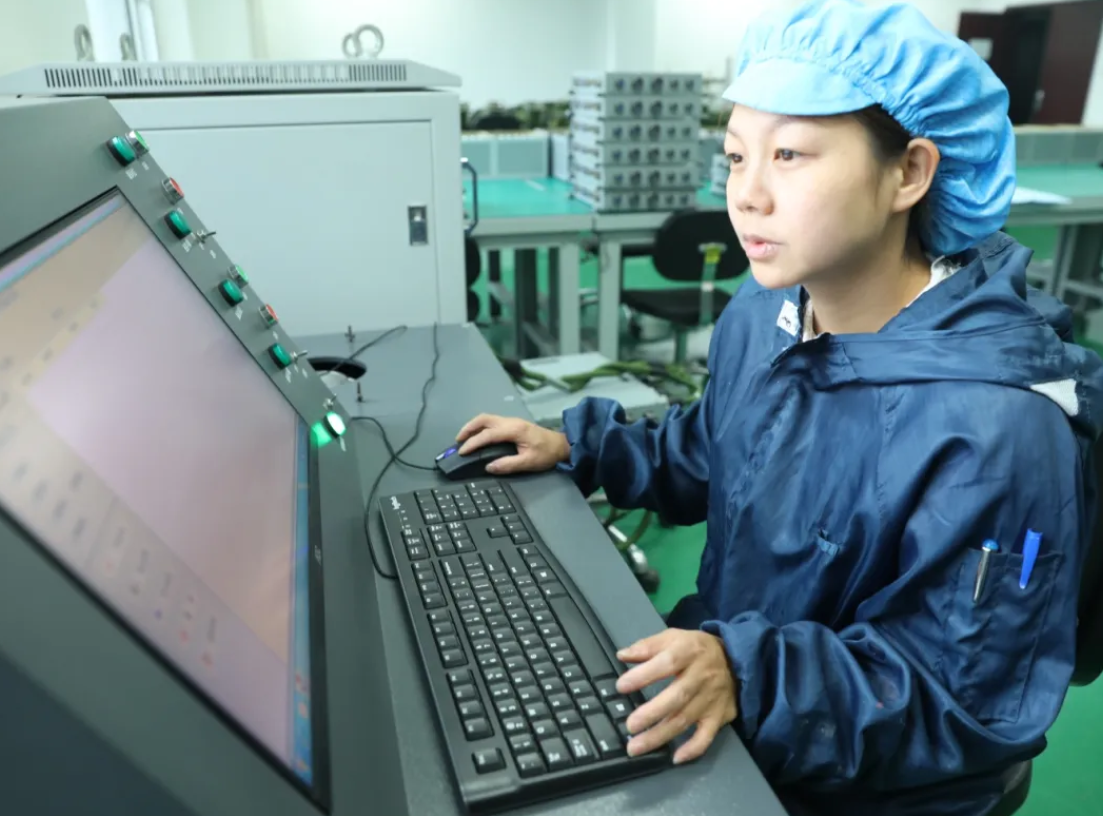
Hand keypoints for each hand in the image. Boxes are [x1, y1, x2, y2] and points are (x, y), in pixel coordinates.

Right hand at [455, 414, 569, 474]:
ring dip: (473, 426)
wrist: (561, 444)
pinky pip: (492, 421)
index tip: (462, 452)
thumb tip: (488, 467)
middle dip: (468, 429)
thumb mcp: (529, 462)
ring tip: (464, 438)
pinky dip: (480, 426)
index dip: (473, 443)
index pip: (487, 435)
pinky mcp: (513, 423)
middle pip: (483, 419)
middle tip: (458, 441)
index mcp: (513, 430)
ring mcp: (511, 421)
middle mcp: (510, 421)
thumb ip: (508, 464)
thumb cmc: (546, 453)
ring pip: (487, 418)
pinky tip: (477, 435)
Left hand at [616, 629, 736, 764]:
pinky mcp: (720, 716)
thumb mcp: (673, 638)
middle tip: (630, 726)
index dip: (644, 675)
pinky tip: (675, 757)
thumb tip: (622, 655)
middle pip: (677, 696)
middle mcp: (702, 676)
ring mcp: (712, 698)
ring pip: (686, 719)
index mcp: (689, 652)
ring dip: (660, 736)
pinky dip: (693, 749)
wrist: (737, 659)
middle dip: (652, 713)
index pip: (666, 663)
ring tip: (636, 747)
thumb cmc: (696, 649)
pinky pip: (707, 736)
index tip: (621, 686)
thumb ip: (648, 646)